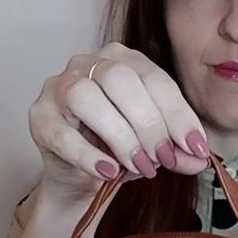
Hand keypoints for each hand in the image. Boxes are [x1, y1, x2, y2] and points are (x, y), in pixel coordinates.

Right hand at [28, 41, 209, 202]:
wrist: (77, 177)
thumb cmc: (114, 149)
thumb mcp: (152, 148)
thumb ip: (176, 150)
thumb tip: (197, 158)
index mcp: (121, 60)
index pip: (154, 79)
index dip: (177, 114)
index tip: (195, 146)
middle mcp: (87, 65)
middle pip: (121, 80)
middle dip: (149, 123)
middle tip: (165, 158)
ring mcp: (58, 88)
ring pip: (88, 98)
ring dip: (121, 137)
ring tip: (141, 167)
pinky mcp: (40, 118)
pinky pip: (63, 134)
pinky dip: (90, 156)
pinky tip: (110, 171)